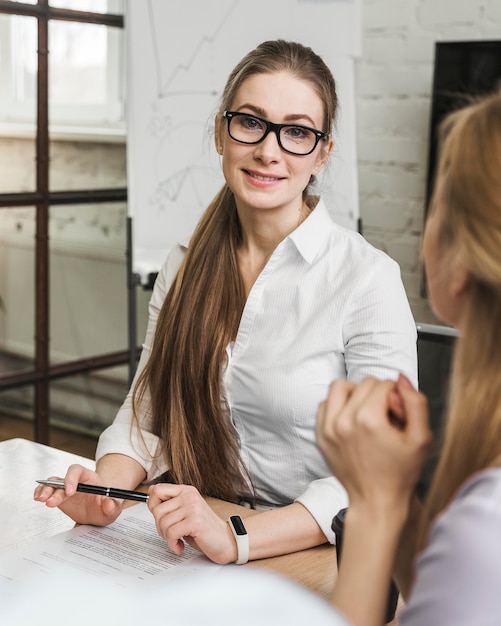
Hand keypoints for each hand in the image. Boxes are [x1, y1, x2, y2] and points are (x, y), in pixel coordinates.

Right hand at [34, 464, 122, 525]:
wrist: (100, 512)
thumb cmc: (106, 506)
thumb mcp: (113, 508)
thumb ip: (113, 506)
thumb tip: (109, 503)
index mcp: (90, 478)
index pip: (78, 471)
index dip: (71, 479)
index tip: (69, 492)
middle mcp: (76, 481)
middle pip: (62, 479)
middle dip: (55, 488)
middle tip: (50, 500)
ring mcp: (66, 489)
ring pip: (53, 484)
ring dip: (45, 490)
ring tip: (41, 499)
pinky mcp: (59, 497)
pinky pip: (48, 491)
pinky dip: (41, 492)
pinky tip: (38, 497)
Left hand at [147, 484, 236, 563]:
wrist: (226, 541)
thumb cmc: (204, 530)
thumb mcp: (185, 513)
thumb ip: (170, 504)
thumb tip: (150, 492)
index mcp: (186, 491)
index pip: (157, 490)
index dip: (152, 506)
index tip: (160, 518)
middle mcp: (190, 496)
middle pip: (157, 510)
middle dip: (160, 527)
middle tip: (172, 534)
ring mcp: (193, 508)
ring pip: (163, 523)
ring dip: (167, 537)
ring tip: (178, 539)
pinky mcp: (195, 522)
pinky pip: (171, 533)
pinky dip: (173, 544)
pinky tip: (180, 546)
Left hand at [316, 375, 431, 511]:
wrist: (376, 501)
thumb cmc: (400, 473)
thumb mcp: (422, 438)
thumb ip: (416, 402)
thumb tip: (400, 379)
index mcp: (368, 420)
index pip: (383, 383)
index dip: (396, 396)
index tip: (398, 415)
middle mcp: (344, 421)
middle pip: (363, 383)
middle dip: (378, 394)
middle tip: (386, 417)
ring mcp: (328, 428)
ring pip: (340, 387)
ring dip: (355, 394)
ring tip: (367, 412)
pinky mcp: (320, 435)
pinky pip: (325, 404)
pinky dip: (338, 406)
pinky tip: (352, 421)